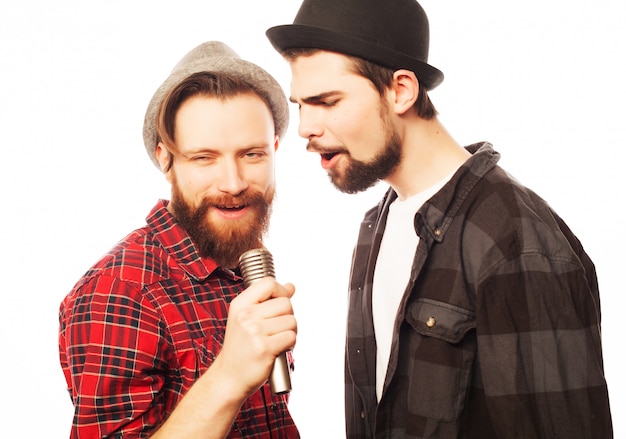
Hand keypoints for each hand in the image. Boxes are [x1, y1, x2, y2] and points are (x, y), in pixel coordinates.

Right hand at [214, 277, 296, 397]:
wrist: (229, 377)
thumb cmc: (240, 348)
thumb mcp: (247, 319)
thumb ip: (268, 301)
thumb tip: (291, 286)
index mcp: (240, 305)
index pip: (269, 283)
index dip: (281, 291)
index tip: (281, 303)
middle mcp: (245, 316)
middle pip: (285, 303)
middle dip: (288, 316)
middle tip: (277, 329)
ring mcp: (254, 332)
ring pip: (291, 321)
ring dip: (290, 332)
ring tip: (276, 340)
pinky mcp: (264, 348)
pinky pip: (291, 337)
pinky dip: (289, 344)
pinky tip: (278, 349)